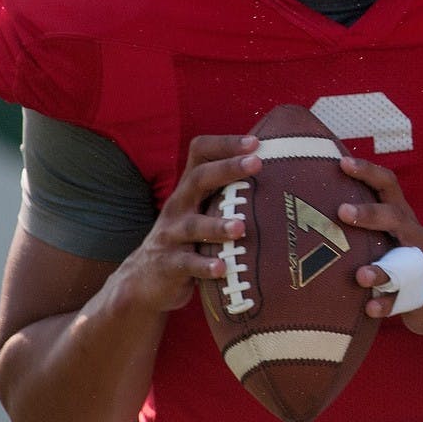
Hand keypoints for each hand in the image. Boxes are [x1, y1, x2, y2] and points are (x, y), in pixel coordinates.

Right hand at [119, 135, 261, 313]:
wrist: (144, 279)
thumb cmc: (187, 240)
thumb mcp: (201, 211)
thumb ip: (226, 193)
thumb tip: (278, 175)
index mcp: (190, 189)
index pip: (201, 153)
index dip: (225, 143)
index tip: (254, 142)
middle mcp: (179, 205)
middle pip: (199, 178)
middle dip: (228, 169)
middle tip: (257, 163)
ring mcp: (171, 235)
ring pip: (193, 225)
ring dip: (218, 225)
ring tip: (240, 227)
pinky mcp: (169, 264)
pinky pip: (187, 263)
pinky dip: (204, 265)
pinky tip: (221, 268)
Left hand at [338, 156, 422, 335]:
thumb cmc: (403, 259)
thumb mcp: (389, 234)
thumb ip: (364, 218)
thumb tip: (312, 200)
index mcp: (401, 217)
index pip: (388, 185)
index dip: (368, 171)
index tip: (342, 162)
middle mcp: (413, 236)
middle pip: (396, 217)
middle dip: (370, 214)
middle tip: (341, 212)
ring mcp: (419, 266)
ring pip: (402, 263)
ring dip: (380, 269)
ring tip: (361, 275)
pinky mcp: (420, 295)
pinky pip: (402, 300)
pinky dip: (387, 304)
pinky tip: (370, 308)